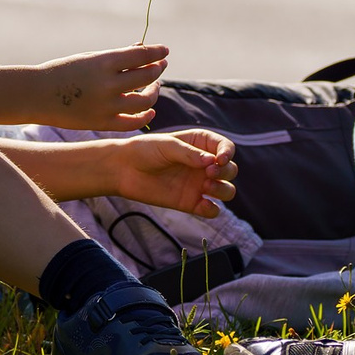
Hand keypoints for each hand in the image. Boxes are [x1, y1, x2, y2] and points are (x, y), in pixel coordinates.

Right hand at [32, 45, 166, 130]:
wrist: (36, 95)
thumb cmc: (63, 71)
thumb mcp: (89, 58)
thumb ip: (117, 57)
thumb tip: (142, 48)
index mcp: (103, 62)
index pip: (141, 55)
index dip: (157, 52)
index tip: (165, 50)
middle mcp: (107, 84)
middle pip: (146, 77)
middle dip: (158, 69)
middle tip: (161, 65)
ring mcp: (106, 106)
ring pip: (144, 101)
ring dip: (154, 91)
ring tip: (154, 85)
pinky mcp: (102, 123)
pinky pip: (132, 122)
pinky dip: (145, 116)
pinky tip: (150, 110)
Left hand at [103, 129, 237, 218]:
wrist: (124, 169)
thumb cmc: (145, 150)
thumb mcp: (167, 146)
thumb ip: (190, 153)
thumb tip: (212, 161)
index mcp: (200, 144)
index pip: (225, 147)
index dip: (227, 153)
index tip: (219, 159)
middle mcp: (203, 164)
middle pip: (230, 170)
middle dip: (225, 171)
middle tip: (208, 172)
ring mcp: (198, 184)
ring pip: (227, 190)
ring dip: (223, 189)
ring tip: (206, 186)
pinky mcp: (191, 202)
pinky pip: (211, 210)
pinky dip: (212, 209)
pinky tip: (202, 204)